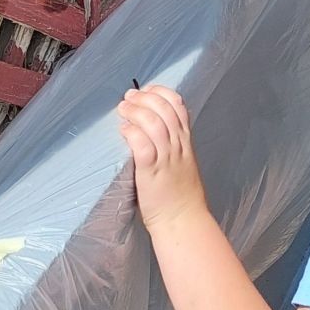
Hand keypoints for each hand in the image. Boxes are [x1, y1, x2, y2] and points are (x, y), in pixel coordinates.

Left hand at [119, 85, 209, 231]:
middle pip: (164, 110)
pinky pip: (144, 146)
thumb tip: (154, 128)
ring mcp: (166, 159)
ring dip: (136, 111)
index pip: (178, 106)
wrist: (183, 220)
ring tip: (123, 108)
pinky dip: (133, 133)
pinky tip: (124, 130)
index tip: (146, 89)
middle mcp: (178, 146)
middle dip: (145, 97)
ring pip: (154, 124)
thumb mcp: (184, 162)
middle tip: (129, 96)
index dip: (161, 92)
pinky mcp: (151, 173)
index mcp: (186, 142)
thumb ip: (173, 145)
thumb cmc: (180, 195)